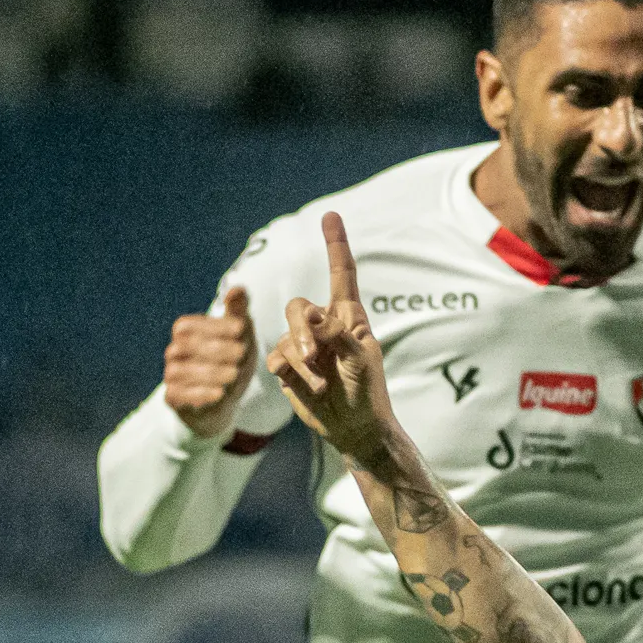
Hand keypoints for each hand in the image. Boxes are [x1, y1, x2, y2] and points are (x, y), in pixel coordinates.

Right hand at [163, 288, 256, 436]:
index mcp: (184, 332)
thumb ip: (238, 313)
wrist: (223, 402)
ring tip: (233, 374)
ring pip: (181, 371)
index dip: (215, 326)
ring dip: (209, 372)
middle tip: (242, 354)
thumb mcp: (239, 337)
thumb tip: (237, 289)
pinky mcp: (172, 399)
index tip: (241, 330)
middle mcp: (173, 352)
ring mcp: (170, 376)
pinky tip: (220, 394)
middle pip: (186, 346)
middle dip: (216, 349)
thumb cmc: (230, 362)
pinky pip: (178, 395)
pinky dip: (199, 395)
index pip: (191, 325)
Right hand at [266, 214, 401, 471]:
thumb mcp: (360, 359)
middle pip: (298, 307)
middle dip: (301, 329)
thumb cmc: (366, 391)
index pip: (340, 274)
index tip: (330, 215)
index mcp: (348, 317)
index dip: (335, 244)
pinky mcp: (288, 365)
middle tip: (315, 356)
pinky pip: (276, 357)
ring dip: (302, 362)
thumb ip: (336, 334)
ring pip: (286, 337)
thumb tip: (311, 319)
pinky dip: (291, 373)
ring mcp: (304, 345)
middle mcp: (324, 325)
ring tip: (322, 385)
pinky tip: (307, 388)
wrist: (354, 427)